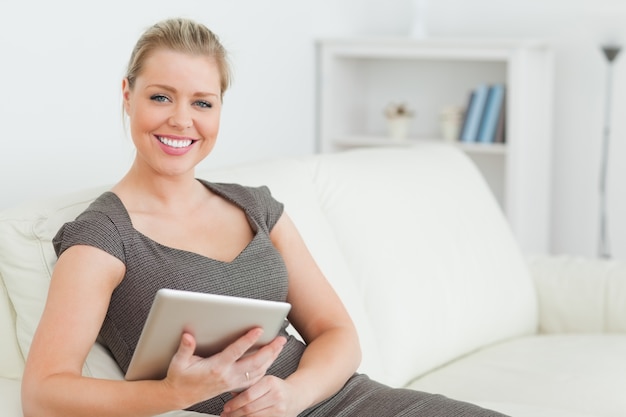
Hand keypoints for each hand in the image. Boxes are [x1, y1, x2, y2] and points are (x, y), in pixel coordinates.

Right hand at [163, 328, 286, 408]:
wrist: (180, 396)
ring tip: (280, 346)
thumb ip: (185, 348)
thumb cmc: (180, 378)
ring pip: (257, 371)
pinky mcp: (233, 386)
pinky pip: (254, 379)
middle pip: (254, 362)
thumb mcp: (178, 362)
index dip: (248, 340)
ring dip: (271, 358)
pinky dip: (265, 369)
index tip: (258, 329)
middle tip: (280, 338)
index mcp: (216, 367)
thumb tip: (188, 336)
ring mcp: (232, 382)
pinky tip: (270, 361)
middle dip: (269, 350)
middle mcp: (227, 376)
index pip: (235, 352)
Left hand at [221, 375, 300, 416]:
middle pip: (249, 408)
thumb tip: (230, 393)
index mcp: (270, 382)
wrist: (296, 395)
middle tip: (225, 414)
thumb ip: (248, 386)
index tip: (226, 407)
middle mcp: (276, 395)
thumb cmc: (277, 387)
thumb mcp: (264, 381)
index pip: (248, 395)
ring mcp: (279, 409)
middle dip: (234, 413)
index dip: (234, 403)